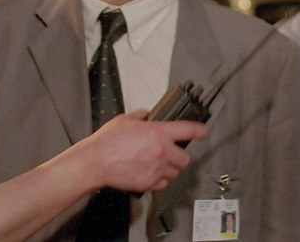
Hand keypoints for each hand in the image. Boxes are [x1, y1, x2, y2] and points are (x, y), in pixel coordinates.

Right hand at [77, 110, 207, 191]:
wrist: (96, 162)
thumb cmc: (107, 141)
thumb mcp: (125, 120)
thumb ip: (140, 116)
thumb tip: (146, 115)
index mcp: (158, 132)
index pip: (188, 130)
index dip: (200, 131)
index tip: (203, 132)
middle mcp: (162, 151)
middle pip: (185, 159)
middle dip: (179, 157)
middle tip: (169, 154)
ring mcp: (157, 169)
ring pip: (175, 173)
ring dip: (169, 169)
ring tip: (156, 165)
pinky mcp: (150, 183)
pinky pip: (163, 184)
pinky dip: (160, 181)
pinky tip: (149, 174)